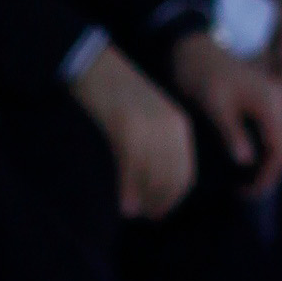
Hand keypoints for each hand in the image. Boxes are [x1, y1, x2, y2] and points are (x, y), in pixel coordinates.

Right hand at [71, 37, 197, 219]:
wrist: (96, 64)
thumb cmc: (119, 94)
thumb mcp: (151, 116)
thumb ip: (160, 145)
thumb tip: (156, 184)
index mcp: (179, 125)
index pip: (185, 174)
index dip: (173, 198)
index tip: (160, 212)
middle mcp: (169, 127)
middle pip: (171, 180)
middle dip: (160, 203)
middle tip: (146, 216)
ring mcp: (148, 127)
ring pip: (151, 177)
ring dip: (143, 200)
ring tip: (131, 212)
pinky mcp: (125, 127)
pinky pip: (130, 168)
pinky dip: (127, 189)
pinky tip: (122, 202)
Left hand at [169, 26, 281, 191]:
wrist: (194, 52)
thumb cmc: (202, 78)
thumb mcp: (214, 107)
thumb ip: (232, 133)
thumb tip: (246, 162)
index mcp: (271, 102)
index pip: (281, 150)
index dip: (268, 176)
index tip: (246, 193)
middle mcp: (280, 100)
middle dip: (269, 173)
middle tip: (245, 192)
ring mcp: (275, 98)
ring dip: (268, 162)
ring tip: (244, 181)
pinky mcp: (267, 100)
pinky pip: (274, 130)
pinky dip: (265, 149)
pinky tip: (246, 160)